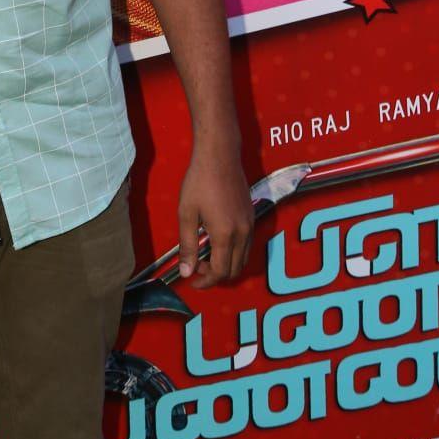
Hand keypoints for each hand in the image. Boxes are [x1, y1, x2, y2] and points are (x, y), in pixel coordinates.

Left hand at [178, 138, 253, 287]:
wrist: (220, 156)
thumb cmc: (199, 182)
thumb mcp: (187, 214)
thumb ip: (187, 246)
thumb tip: (186, 272)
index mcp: (225, 235)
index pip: (220, 272)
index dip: (206, 282)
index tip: (192, 281)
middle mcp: (243, 233)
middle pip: (235, 270)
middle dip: (216, 275)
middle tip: (197, 267)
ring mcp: (250, 224)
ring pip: (243, 259)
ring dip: (227, 264)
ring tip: (206, 255)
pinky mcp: (252, 216)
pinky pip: (247, 245)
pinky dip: (234, 252)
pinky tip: (217, 241)